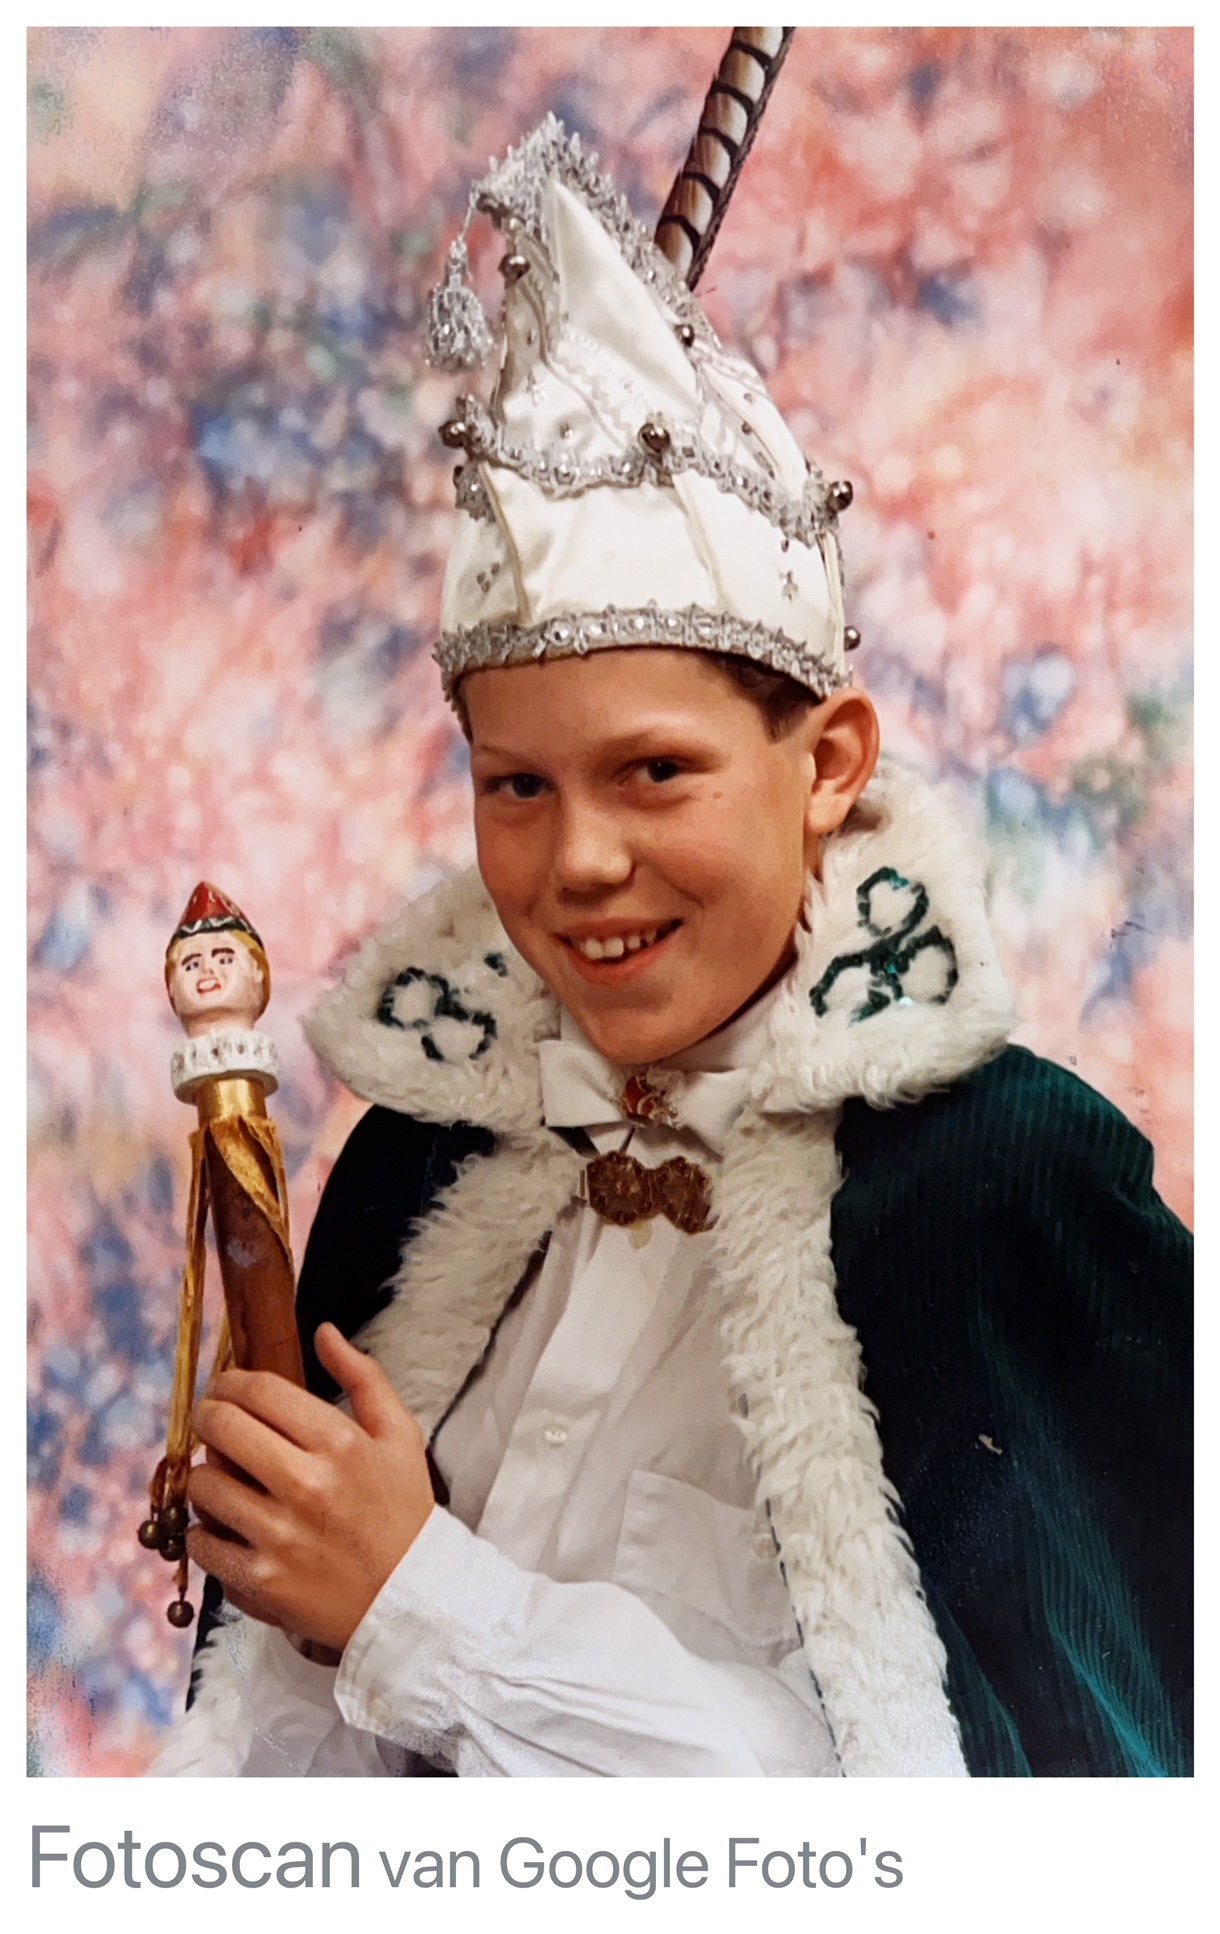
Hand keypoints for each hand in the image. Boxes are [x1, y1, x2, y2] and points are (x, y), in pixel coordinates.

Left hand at [187, 1323, 433, 1653]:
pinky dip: (205, 1531)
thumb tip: (323, 1332)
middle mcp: (305, 1485)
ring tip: (224, 1477)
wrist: (412, 1599)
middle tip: (213, 1422)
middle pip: (221, 1428)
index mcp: (339, 1443)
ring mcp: (279, 1536)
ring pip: (203, 1484)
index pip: (259, 1391)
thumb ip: (363, 1376)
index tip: (226, 1386)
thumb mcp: (400, 1434)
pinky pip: (201, 1543)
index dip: (230, 1381)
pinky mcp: (261, 1582)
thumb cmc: (403, 1512)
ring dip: (206, 1474)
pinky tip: (226, 1525)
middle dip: (208, 1416)